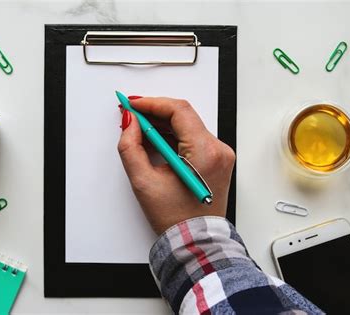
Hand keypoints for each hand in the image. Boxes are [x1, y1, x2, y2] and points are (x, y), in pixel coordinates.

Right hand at [117, 97, 234, 234]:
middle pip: (184, 116)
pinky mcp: (216, 160)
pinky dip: (173, 136)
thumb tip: (130, 123)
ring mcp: (220, 155)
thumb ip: (131, 147)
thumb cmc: (176, 219)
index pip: (179, 111)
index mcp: (206, 153)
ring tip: (139, 128)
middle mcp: (218, 150)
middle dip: (155, 113)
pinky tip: (155, 139)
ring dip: (162, 124)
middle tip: (132, 115)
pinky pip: (192, 138)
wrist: (195, 241)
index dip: (152, 103)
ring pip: (187, 126)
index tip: (133, 104)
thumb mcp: (144, 182)